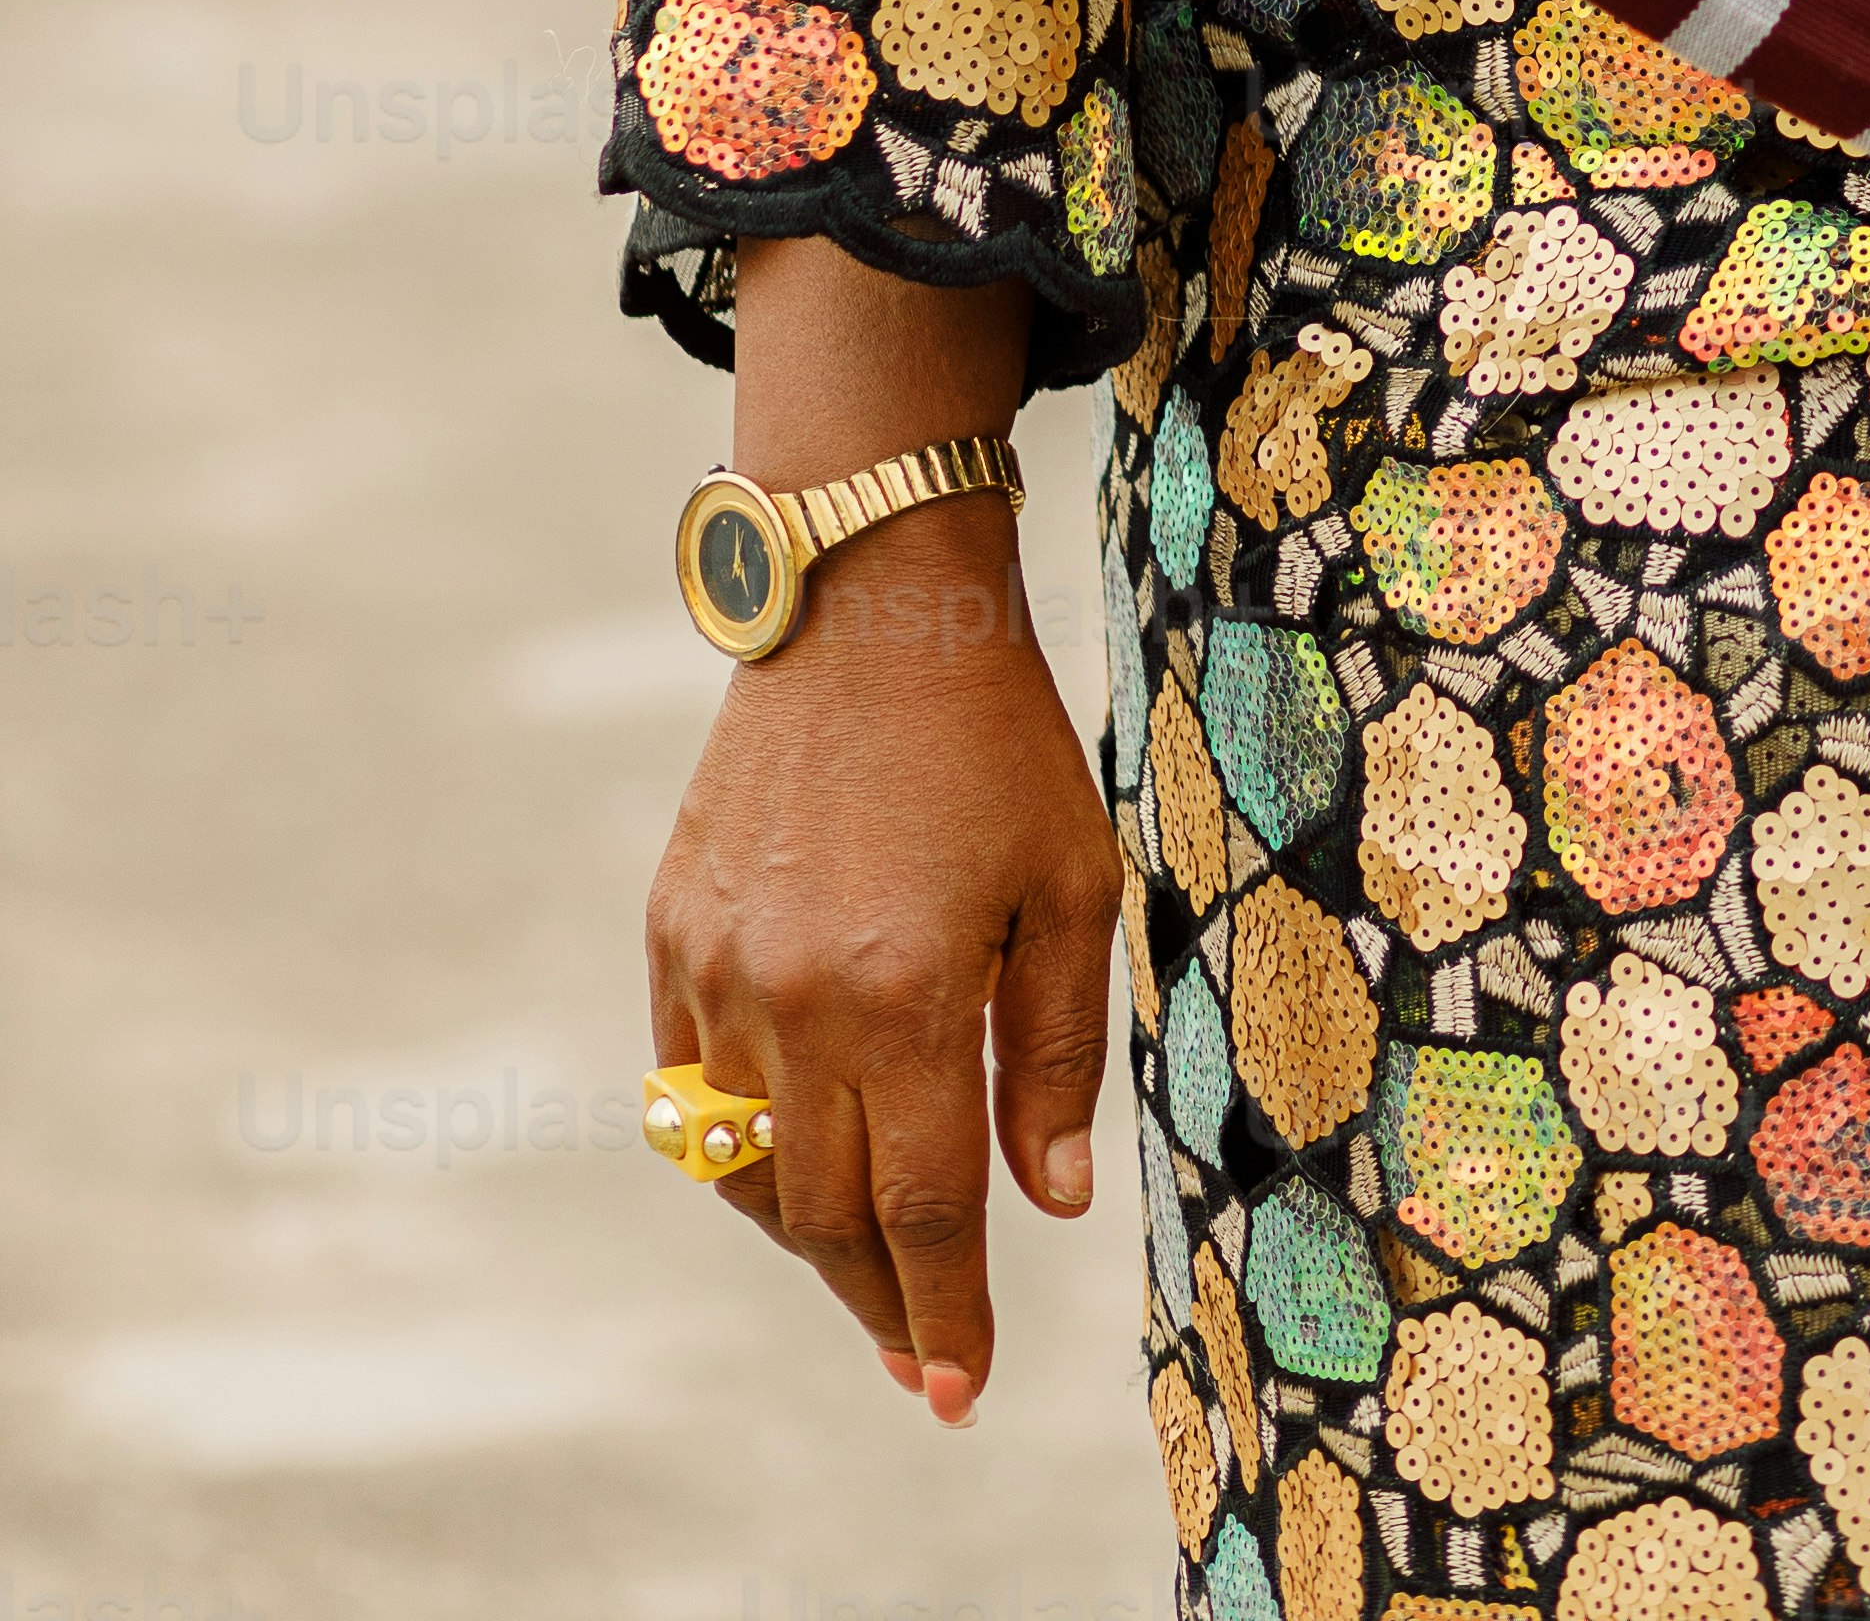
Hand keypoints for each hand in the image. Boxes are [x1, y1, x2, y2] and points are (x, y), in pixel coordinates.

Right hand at [645, 497, 1118, 1419]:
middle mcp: (792, 1002)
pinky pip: (692, 1094)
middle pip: (829, 1213)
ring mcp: (716, 972)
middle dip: (882, 1302)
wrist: (865, 609)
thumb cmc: (995, 742)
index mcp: (903, 996)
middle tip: (927, 1361)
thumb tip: (1045, 1203)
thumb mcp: (1069, 885)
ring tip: (873, 1275)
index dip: (946, 1308)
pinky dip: (744, 1152)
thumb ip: (1055, 1053)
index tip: (962, 1389)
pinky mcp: (671, 935)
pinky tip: (798, 1168)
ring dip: (810, 1240)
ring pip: (750, 1170)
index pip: (921, 1208)